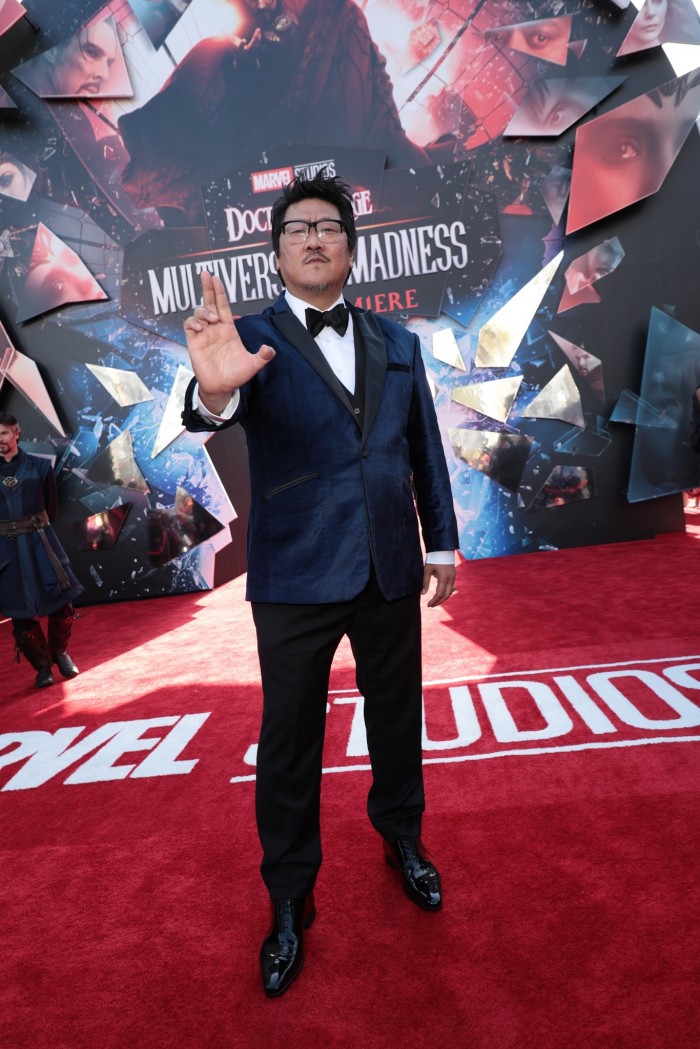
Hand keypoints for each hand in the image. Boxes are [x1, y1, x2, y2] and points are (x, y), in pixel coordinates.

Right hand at [183, 271, 274, 414]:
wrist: (222, 388)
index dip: (220, 291)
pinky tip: (200, 327)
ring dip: (204, 311)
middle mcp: (215, 328)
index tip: (216, 278)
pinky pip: (189, 325)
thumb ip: (262, 356)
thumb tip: (270, 349)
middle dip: (207, 287)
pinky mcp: (194, 342)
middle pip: (209, 302)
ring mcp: (204, 334)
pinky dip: (193, 322)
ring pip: (198, 313)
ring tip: (212, 319)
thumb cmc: (236, 375)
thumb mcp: (252, 365)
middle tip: (205, 273)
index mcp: (229, 329)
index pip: (223, 305)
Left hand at [421, 563, 456, 607]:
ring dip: (443, 598)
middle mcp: (451, 579)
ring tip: (435, 601)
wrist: (443, 549)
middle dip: (439, 601)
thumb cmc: (434, 559)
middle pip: (446, 595)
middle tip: (431, 605)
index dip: (434, 601)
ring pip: (450, 592)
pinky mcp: (454, 575)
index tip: (428, 605)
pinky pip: (451, 587)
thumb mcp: (427, 570)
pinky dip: (446, 593)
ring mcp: (453, 577)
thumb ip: (425, 582)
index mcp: (444, 578)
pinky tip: (440, 594)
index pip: (440, 594)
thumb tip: (422, 594)